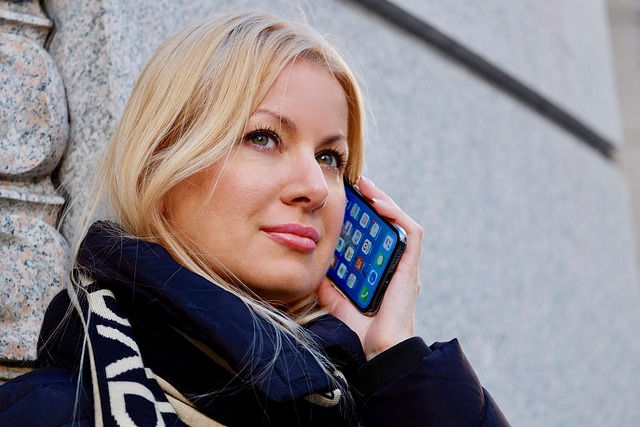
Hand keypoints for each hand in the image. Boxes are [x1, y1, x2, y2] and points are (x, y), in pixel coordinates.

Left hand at [318, 176, 422, 359]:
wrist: (379, 351)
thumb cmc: (364, 332)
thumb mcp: (339, 302)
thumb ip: (330, 287)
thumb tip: (316, 271)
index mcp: (380, 270)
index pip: (374, 235)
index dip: (363, 216)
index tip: (346, 200)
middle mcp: (395, 264)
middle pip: (386, 225)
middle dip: (371, 202)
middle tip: (353, 186)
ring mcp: (404, 265)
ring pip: (399, 223)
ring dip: (383, 201)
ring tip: (364, 186)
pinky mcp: (411, 267)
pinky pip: (410, 233)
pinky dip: (396, 215)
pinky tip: (378, 203)